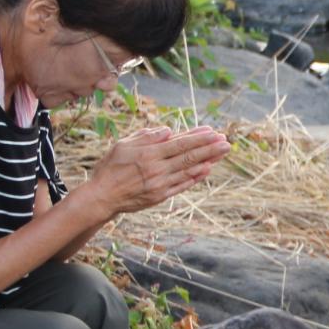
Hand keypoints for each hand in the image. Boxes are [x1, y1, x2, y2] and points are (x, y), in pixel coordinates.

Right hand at [82, 126, 230, 215]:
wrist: (102, 197)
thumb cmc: (110, 168)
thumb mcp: (122, 145)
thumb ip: (146, 137)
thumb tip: (168, 130)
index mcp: (149, 154)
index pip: (180, 143)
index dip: (198, 138)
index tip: (213, 132)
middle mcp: (157, 169)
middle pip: (189, 156)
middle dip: (210, 148)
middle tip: (227, 142)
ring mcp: (160, 184)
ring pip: (189, 170)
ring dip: (208, 161)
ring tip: (222, 153)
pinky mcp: (160, 196)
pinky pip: (182, 185)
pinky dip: (195, 177)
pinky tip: (207, 170)